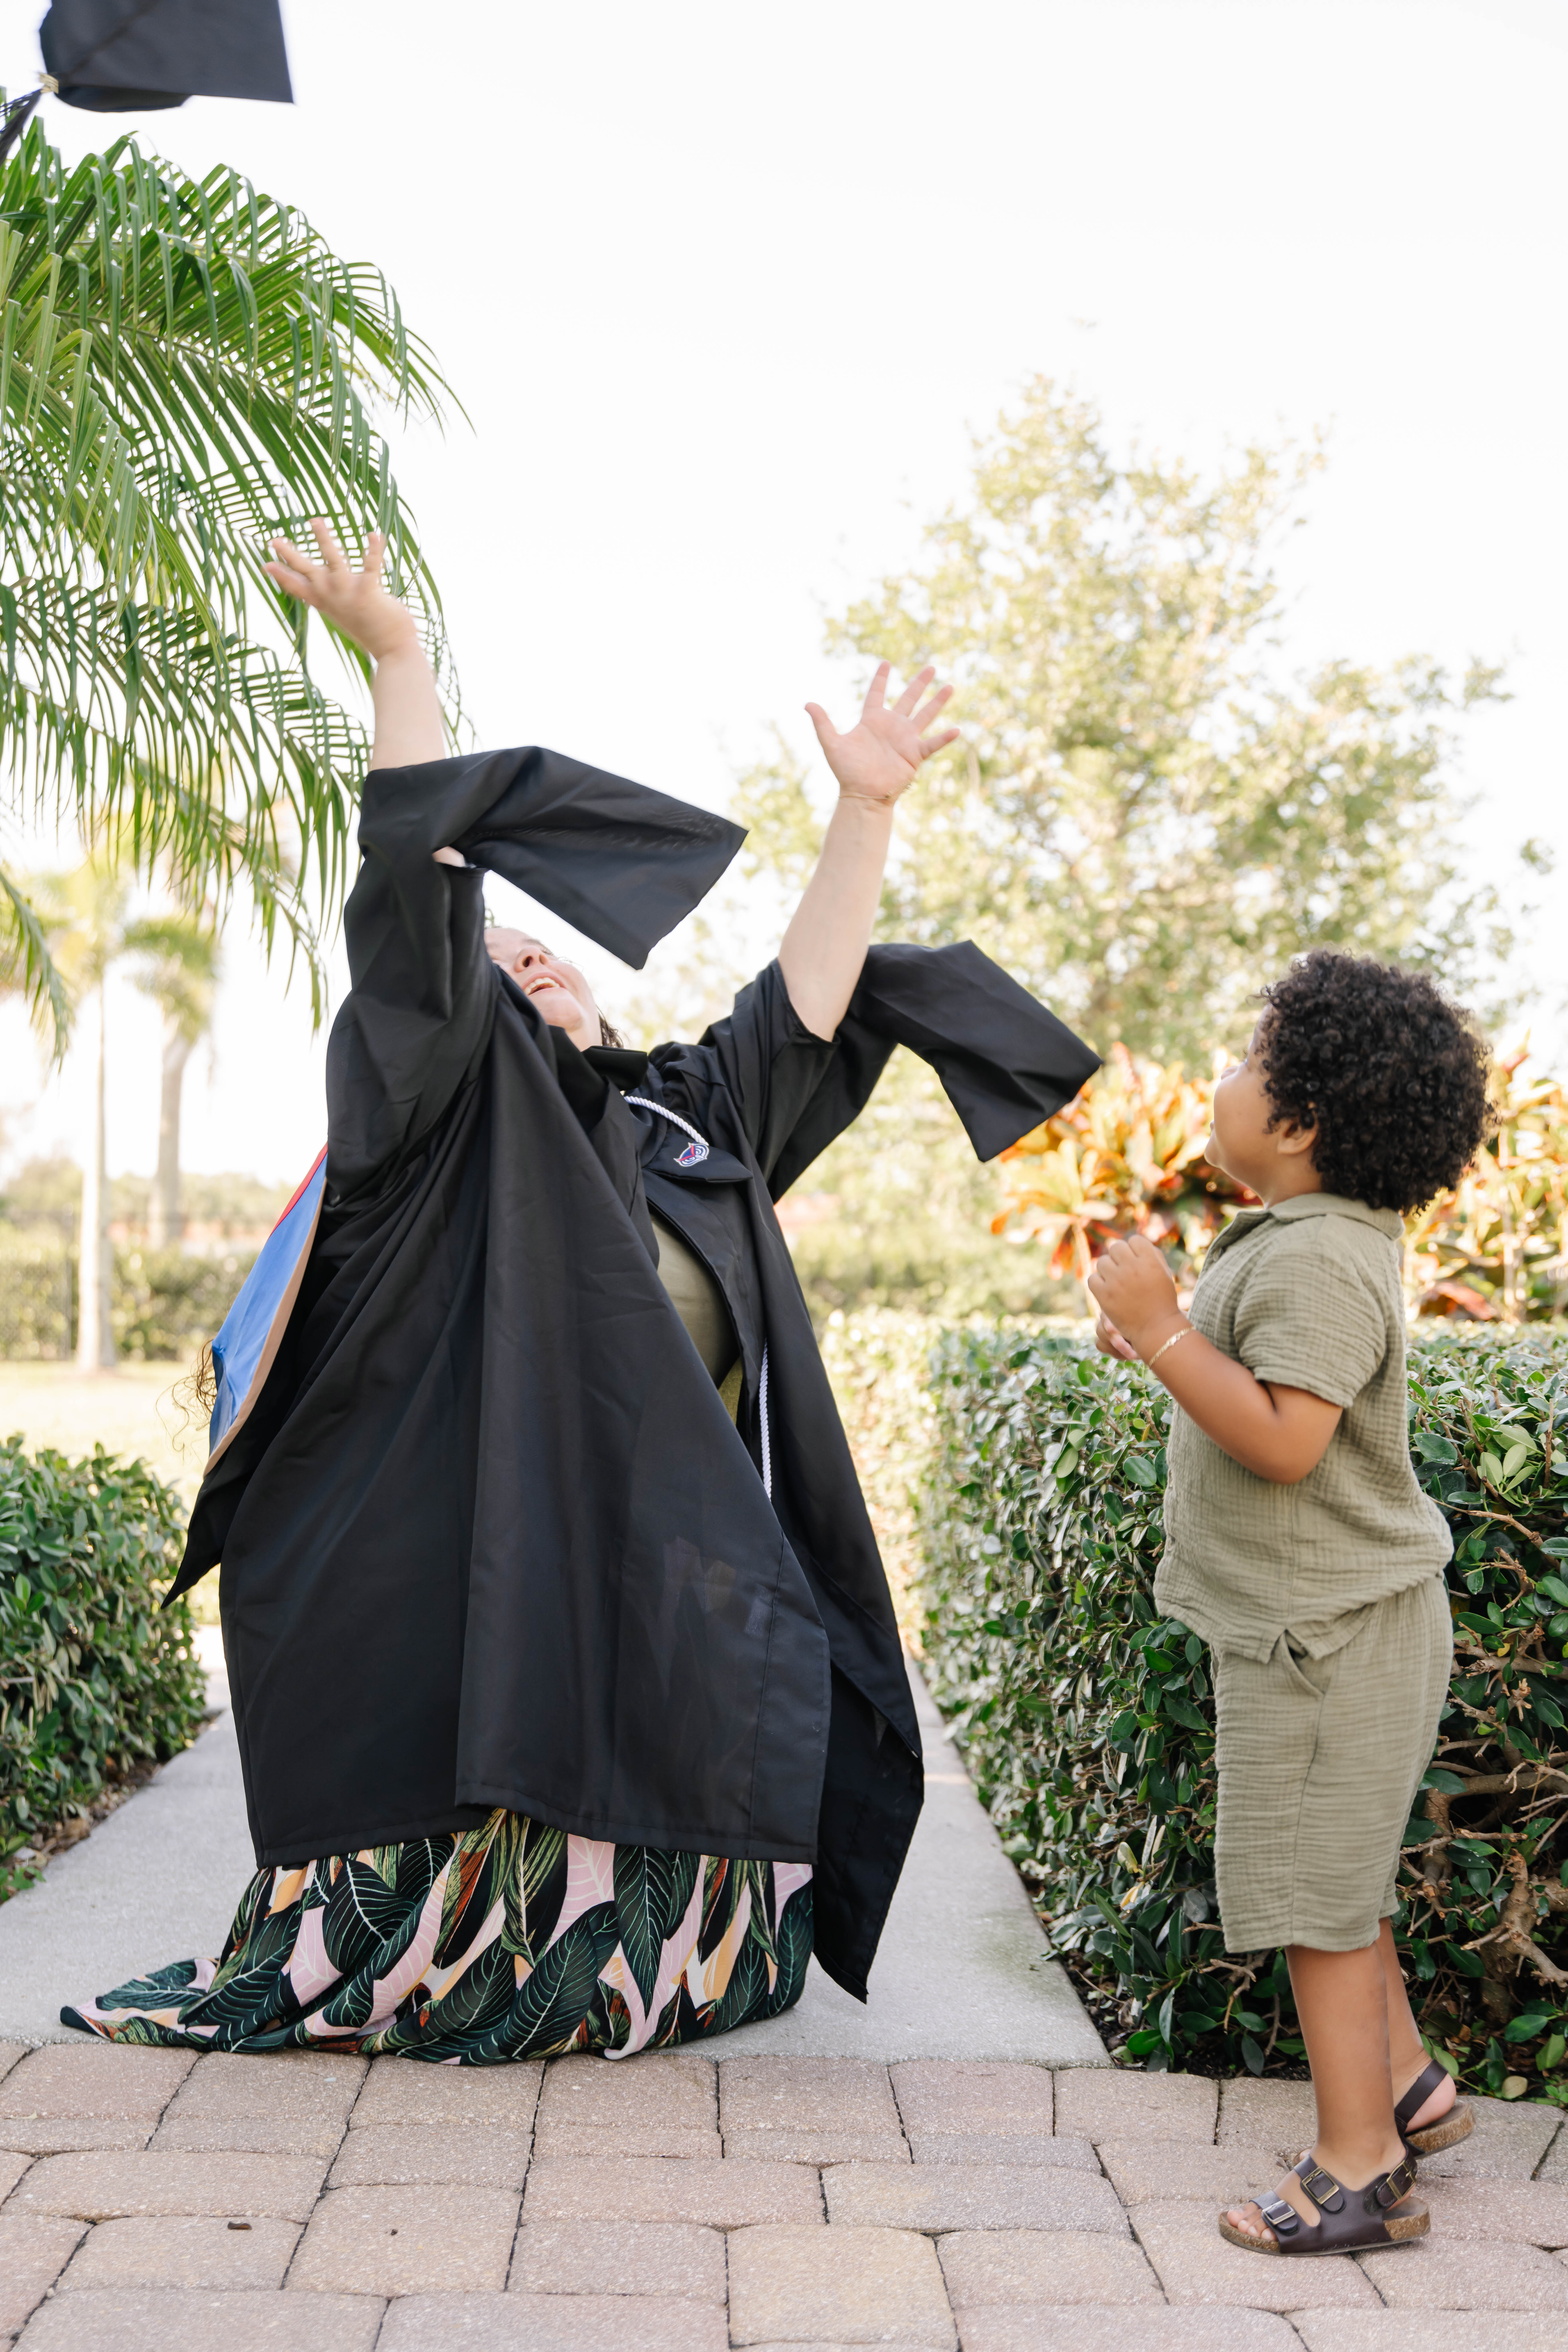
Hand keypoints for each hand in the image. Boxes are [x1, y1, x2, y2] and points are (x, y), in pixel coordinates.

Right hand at [263, 521, 418, 662]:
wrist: (392, 649)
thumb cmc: (372, 628)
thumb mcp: (346, 613)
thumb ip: (335, 599)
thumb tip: (327, 590)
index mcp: (327, 602)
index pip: (299, 588)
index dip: (282, 577)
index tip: (264, 565)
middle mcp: (333, 597)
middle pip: (307, 572)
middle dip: (290, 556)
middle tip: (273, 540)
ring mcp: (349, 594)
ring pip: (333, 561)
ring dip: (324, 540)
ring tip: (316, 520)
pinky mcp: (369, 593)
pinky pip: (371, 566)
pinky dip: (373, 550)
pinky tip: (374, 534)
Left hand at [805, 662, 958, 807]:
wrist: (862, 794)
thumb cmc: (847, 771)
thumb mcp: (832, 744)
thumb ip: (822, 723)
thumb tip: (807, 703)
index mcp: (872, 720)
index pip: (877, 694)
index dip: (881, 679)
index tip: (886, 663)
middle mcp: (892, 726)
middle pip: (908, 699)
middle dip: (919, 683)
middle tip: (930, 667)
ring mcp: (905, 739)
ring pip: (925, 715)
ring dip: (937, 701)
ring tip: (950, 686)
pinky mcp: (914, 755)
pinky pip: (932, 743)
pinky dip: (944, 738)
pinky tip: (957, 730)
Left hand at [1085, 1234, 1183, 1358]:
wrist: (1157, 1328)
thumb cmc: (1162, 1299)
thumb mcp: (1164, 1273)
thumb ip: (1151, 1255)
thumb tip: (1133, 1244)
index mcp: (1149, 1260)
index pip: (1134, 1240)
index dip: (1135, 1249)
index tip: (1137, 1261)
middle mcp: (1132, 1267)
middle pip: (1116, 1247)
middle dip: (1120, 1257)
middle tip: (1124, 1270)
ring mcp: (1116, 1281)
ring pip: (1102, 1262)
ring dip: (1108, 1270)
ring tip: (1116, 1281)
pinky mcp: (1104, 1295)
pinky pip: (1092, 1279)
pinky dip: (1098, 1283)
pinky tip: (1107, 1290)